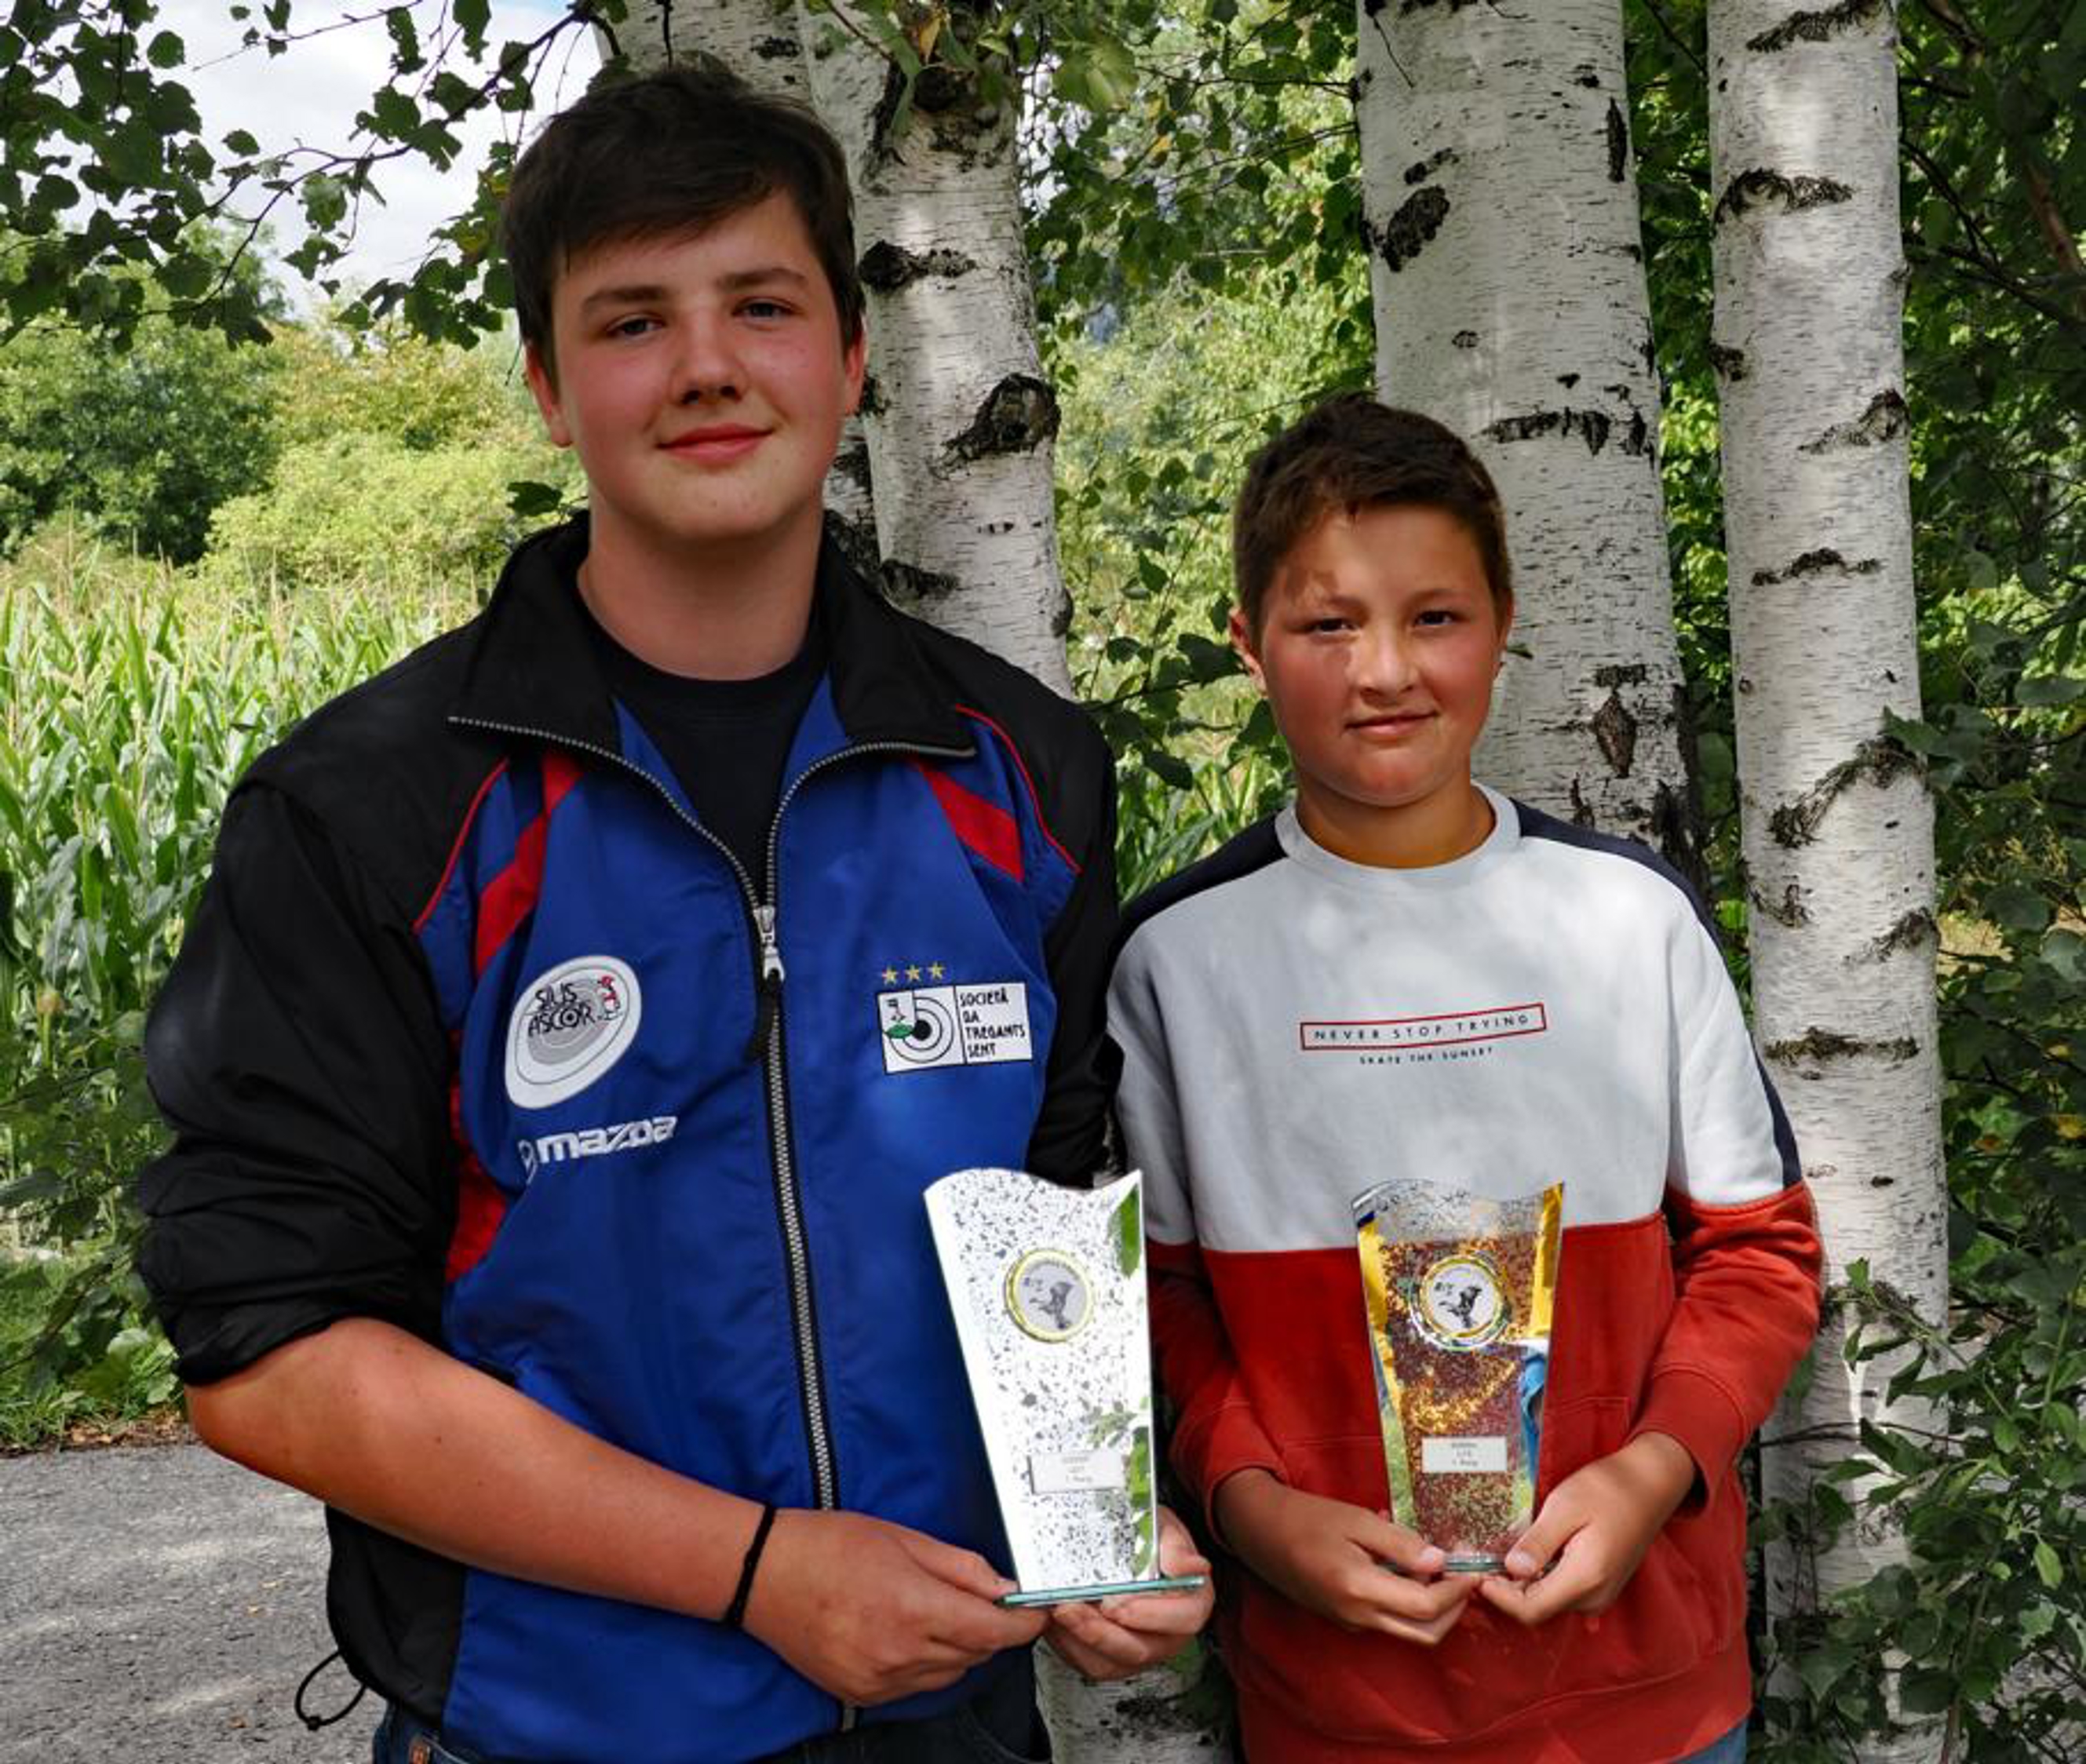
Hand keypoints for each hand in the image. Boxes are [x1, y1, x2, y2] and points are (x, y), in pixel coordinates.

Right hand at [743, 1510, 1045, 1703]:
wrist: (764, 1574)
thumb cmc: (827, 1545)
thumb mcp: (902, 1538)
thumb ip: (959, 1566)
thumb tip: (1003, 1586)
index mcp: (912, 1607)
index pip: (992, 1630)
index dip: (1023, 1623)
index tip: (1037, 1612)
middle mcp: (899, 1652)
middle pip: (976, 1654)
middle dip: (991, 1628)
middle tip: (987, 1600)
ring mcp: (879, 1679)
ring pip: (950, 1674)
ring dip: (960, 1647)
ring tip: (938, 1610)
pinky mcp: (862, 1693)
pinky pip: (917, 1686)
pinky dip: (928, 1664)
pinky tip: (911, 1633)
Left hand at [1043, 1505, 1213, 1678]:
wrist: (1129, 1543)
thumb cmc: (1149, 1536)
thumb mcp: (1165, 1527)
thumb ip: (1175, 1546)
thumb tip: (1191, 1566)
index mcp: (1190, 1603)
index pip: (1182, 1619)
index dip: (1149, 1615)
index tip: (1117, 1603)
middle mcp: (1167, 1635)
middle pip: (1139, 1650)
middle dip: (1100, 1632)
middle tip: (1072, 1608)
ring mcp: (1138, 1649)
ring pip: (1110, 1663)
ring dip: (1079, 1639)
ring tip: (1057, 1611)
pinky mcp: (1111, 1657)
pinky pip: (1088, 1663)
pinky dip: (1068, 1645)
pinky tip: (1055, 1621)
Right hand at [1213, 1469, 1473, 1644]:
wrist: (1260, 1532)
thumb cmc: (1307, 1518)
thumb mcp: (1357, 1520)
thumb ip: (1400, 1542)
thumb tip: (1440, 1561)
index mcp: (1361, 1589)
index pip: (1426, 1606)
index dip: (1456, 1590)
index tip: (1473, 1567)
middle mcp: (1358, 1616)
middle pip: (1425, 1632)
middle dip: (1454, 1608)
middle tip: (1466, 1575)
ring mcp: (1351, 1621)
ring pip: (1409, 1631)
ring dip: (1435, 1609)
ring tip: (1442, 1570)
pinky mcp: (1345, 1617)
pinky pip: (1389, 1620)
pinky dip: (1410, 1603)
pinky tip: (1408, 1567)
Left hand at [1478, 1431, 1696, 1625]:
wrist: (1649, 1487)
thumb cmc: (1607, 1489)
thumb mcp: (1565, 1506)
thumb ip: (1539, 1541)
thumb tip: (1512, 1570)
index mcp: (1586, 1578)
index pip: (1531, 1610)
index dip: (1499, 1597)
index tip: (1476, 1574)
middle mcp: (1594, 1596)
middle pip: (1537, 1609)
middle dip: (1506, 1591)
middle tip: (1481, 1561)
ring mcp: (1599, 1595)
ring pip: (1547, 1602)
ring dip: (1521, 1585)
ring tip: (1500, 1554)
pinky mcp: (1599, 1587)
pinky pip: (1561, 1593)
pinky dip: (1539, 1580)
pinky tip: (1527, 1556)